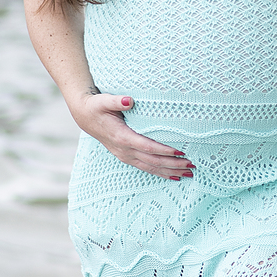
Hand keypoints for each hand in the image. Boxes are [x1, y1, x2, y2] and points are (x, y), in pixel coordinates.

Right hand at [71, 92, 192, 179]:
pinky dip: (160, 173)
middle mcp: (124, 150)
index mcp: (121, 136)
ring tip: (188, 173)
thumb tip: (129, 100)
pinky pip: (146, 168)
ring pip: (151, 167)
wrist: (85, 117)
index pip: (147, 146)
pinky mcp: (127, 157)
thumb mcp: (103, 101)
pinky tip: (174, 176)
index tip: (180, 151)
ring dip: (170, 171)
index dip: (164, 150)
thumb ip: (117, 100)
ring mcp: (125, 156)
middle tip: (191, 165)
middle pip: (152, 161)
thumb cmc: (97, 107)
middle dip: (173, 164)